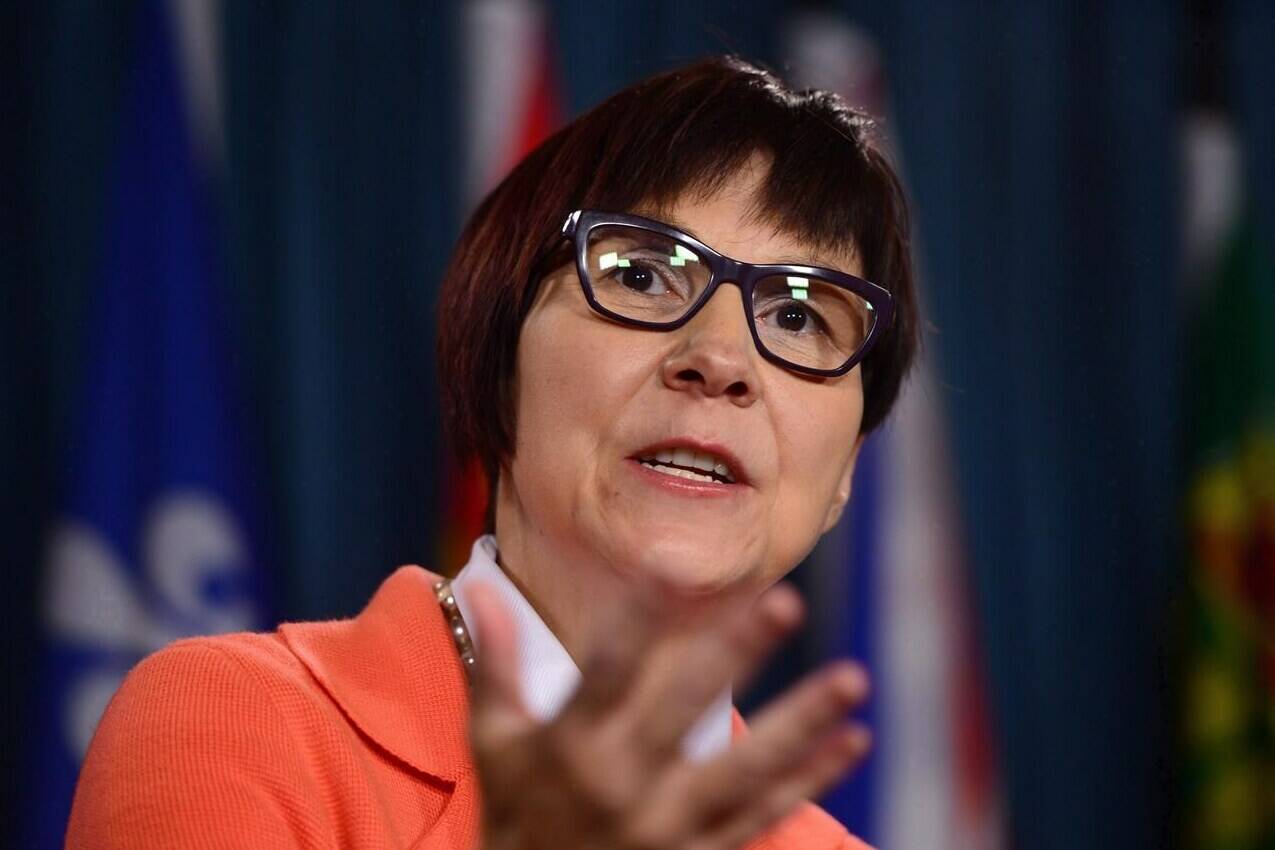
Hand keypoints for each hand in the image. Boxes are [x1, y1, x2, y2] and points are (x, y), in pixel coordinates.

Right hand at [467, 580, 871, 849]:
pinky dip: (810, 781)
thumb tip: (481, 589)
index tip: (672, 568)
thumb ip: (498, 667)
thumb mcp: (493, 746)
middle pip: (686, 707)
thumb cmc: (512, 820)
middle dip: (738, 652)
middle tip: (786, 600)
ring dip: (803, 722)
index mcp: (569, 747)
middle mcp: (619, 785)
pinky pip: (762, 816)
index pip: (606, 668)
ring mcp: (665, 827)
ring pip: (746, 769)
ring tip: (853, 679)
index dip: (640, 616)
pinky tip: (851, 743)